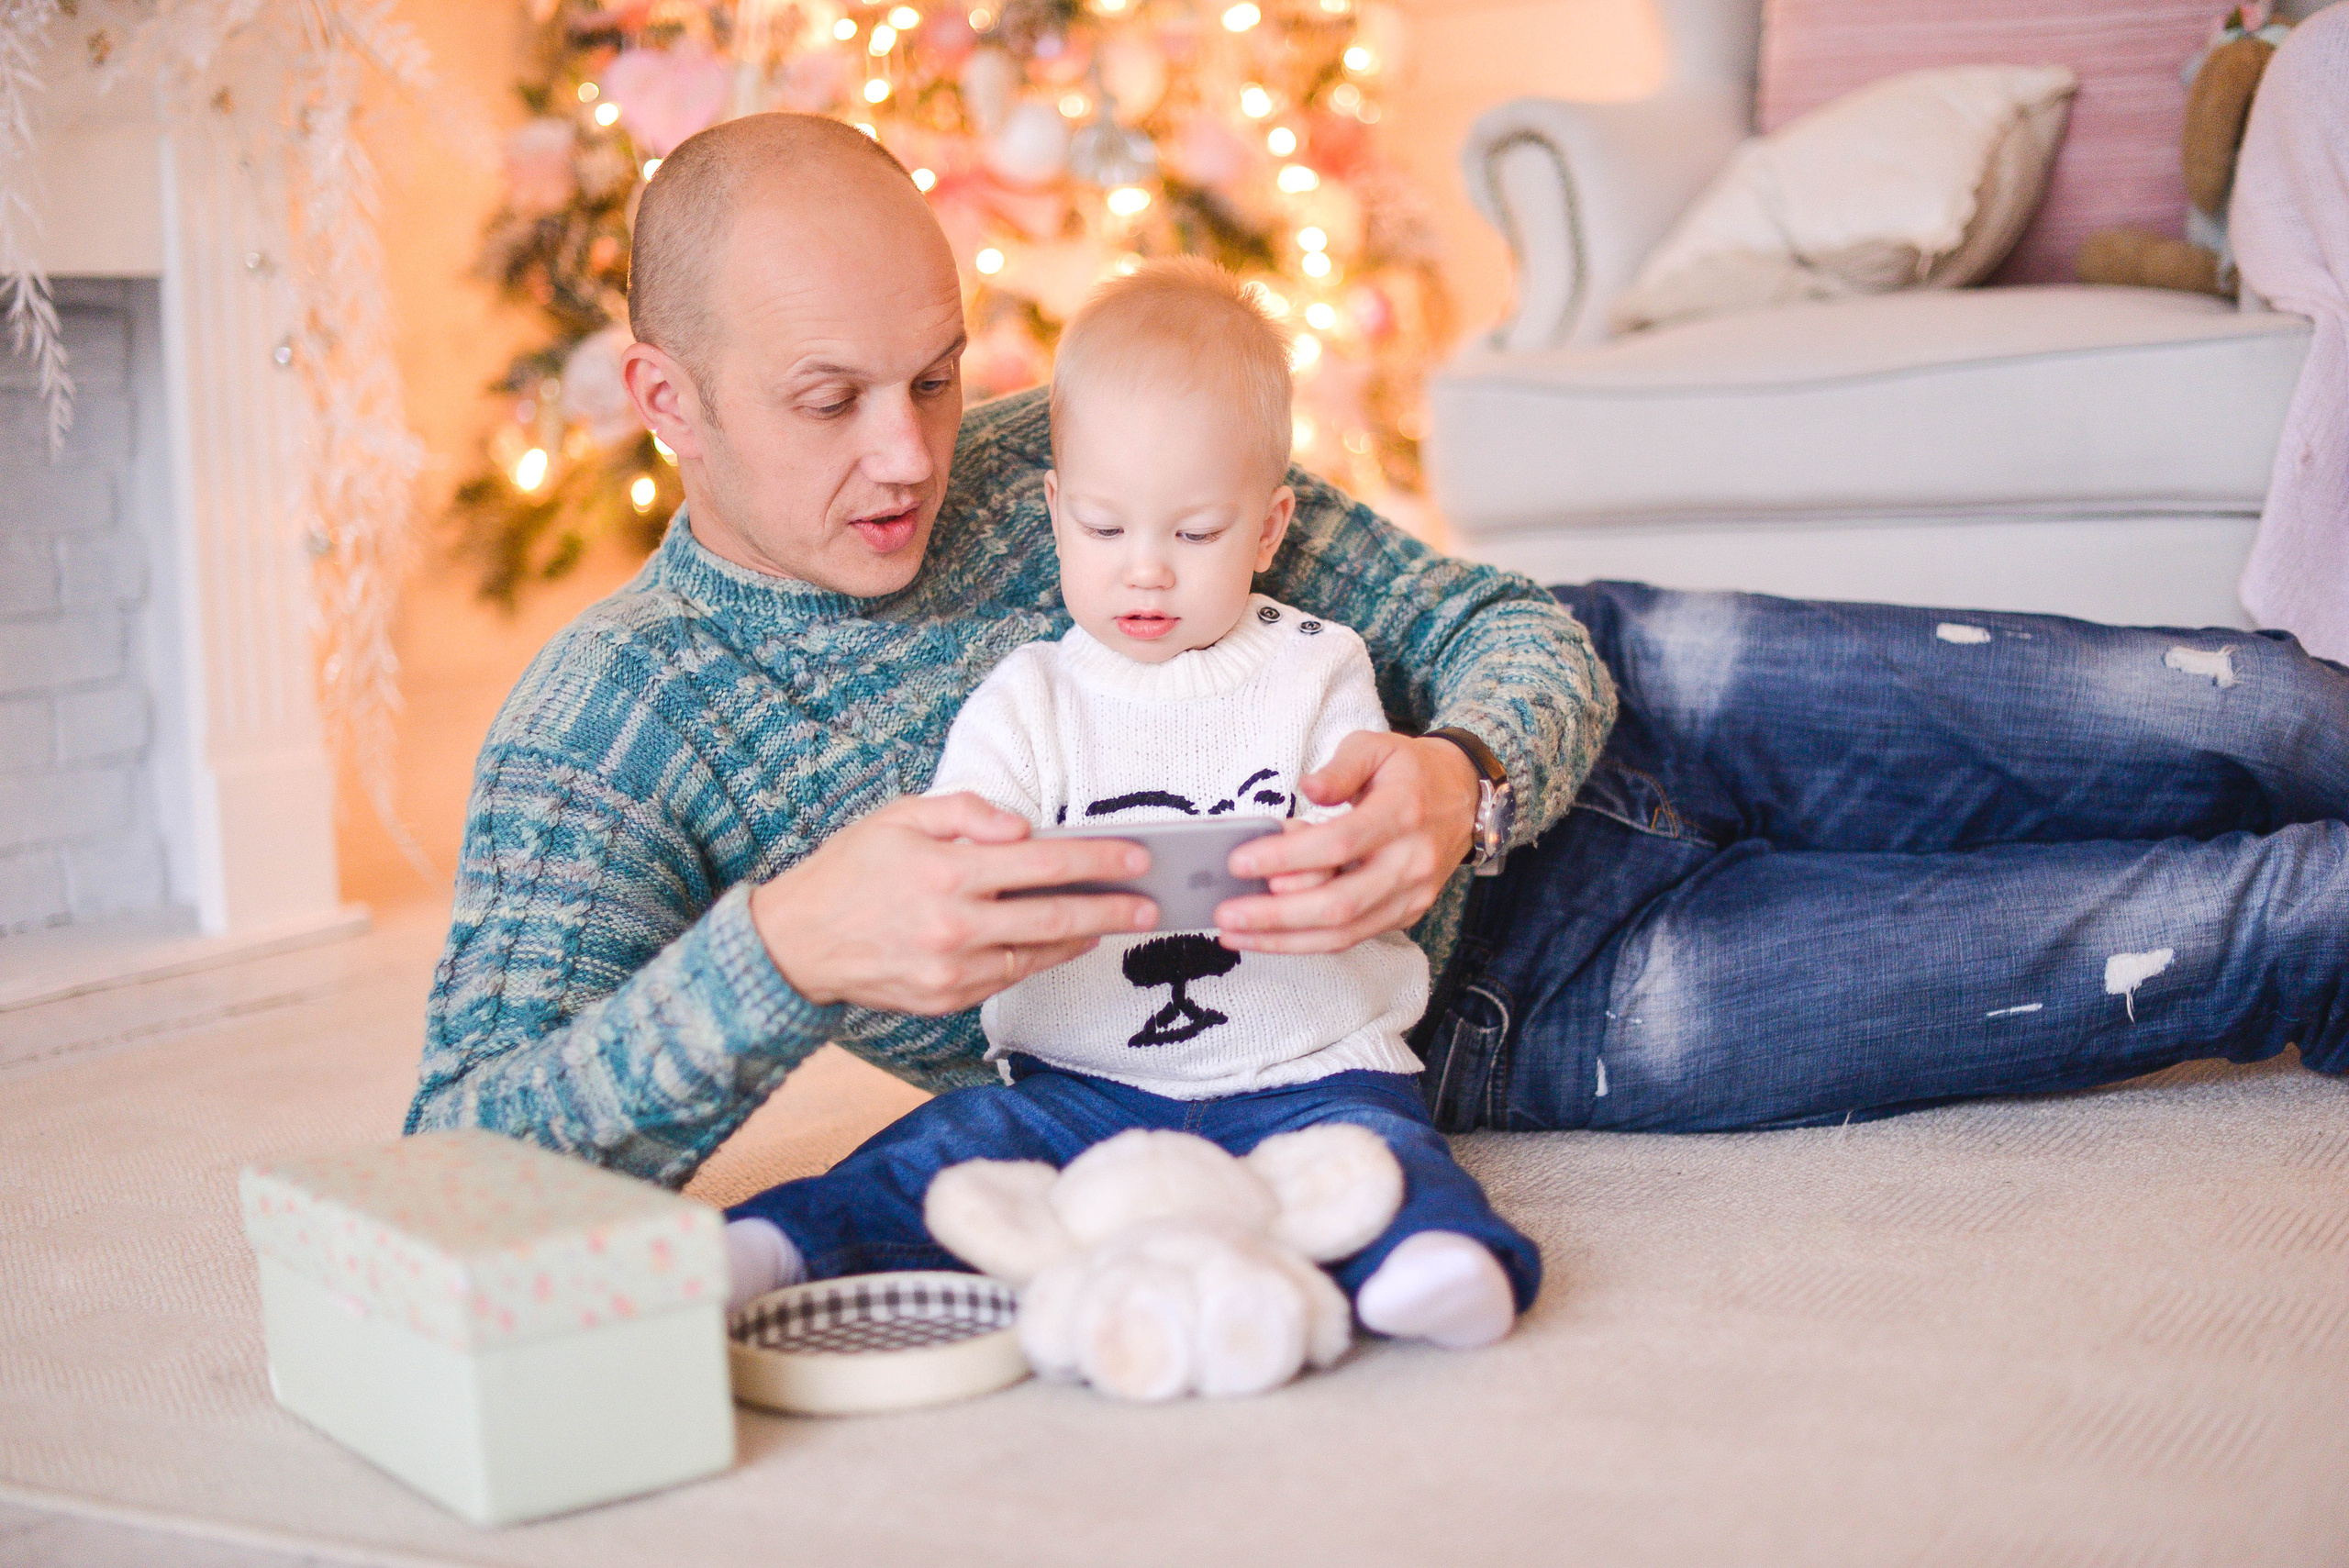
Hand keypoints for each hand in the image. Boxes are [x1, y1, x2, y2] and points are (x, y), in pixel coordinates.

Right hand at [749, 793, 1156, 1014]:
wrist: (795, 943)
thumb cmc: (851, 870)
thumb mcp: (900, 817)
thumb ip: (966, 813)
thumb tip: (1023, 828)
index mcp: (946, 872)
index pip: (1043, 863)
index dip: (1098, 861)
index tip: (1138, 859)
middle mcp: (954, 926)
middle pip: (1054, 918)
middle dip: (1112, 910)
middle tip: (1151, 904)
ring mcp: (951, 971)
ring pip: (1037, 955)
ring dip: (1082, 939)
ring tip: (1114, 923)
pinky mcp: (945, 1000)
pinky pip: (1008, 978)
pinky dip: (1040, 960)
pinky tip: (1062, 944)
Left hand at [1213, 732, 1479, 954]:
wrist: (1466, 798)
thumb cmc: (1410, 771)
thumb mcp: (1376, 747)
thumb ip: (1339, 767)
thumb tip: (1306, 786)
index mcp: (1402, 814)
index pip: (1339, 843)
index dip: (1287, 857)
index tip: (1239, 861)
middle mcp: (1410, 862)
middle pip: (1340, 902)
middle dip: (1277, 914)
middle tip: (1226, 913)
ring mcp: (1411, 895)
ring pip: (1345, 932)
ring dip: (1285, 939)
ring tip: (1235, 934)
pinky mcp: (1405, 914)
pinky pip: (1352, 937)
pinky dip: (1306, 942)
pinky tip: (1267, 936)